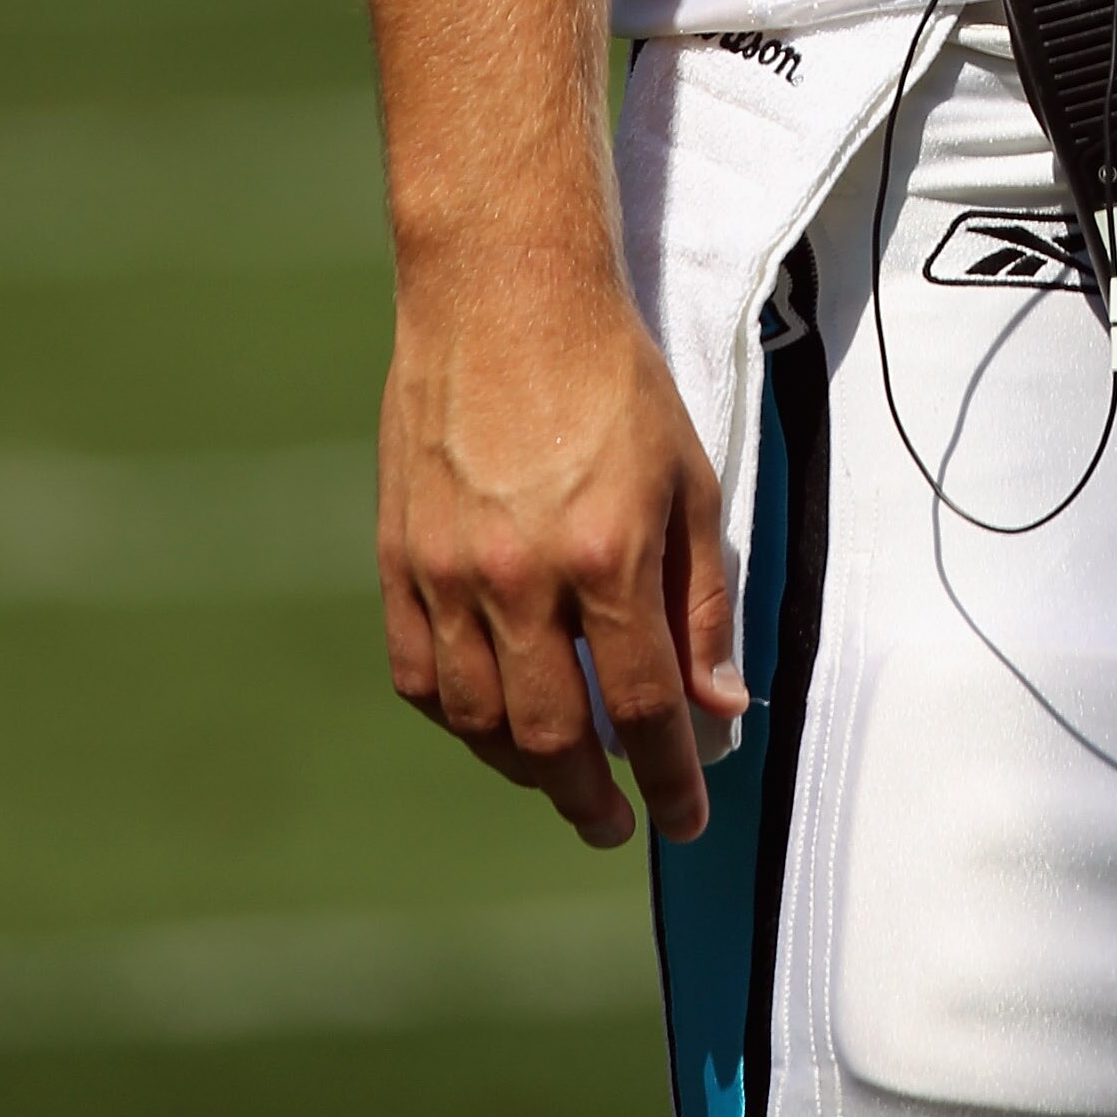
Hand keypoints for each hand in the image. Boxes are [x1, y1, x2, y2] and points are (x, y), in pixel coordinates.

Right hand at [377, 253, 747, 851]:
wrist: (505, 293)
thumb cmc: (611, 377)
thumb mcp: (686, 479)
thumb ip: (702, 602)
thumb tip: (718, 708)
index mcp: (605, 555)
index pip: (642, 708)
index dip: (668, 778)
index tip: (683, 817)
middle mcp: (519, 577)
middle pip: (553, 736)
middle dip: (592, 798)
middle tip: (616, 823)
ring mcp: (448, 571)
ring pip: (478, 721)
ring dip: (523, 771)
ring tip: (561, 782)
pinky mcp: (399, 556)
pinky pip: (417, 675)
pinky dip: (456, 717)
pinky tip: (489, 724)